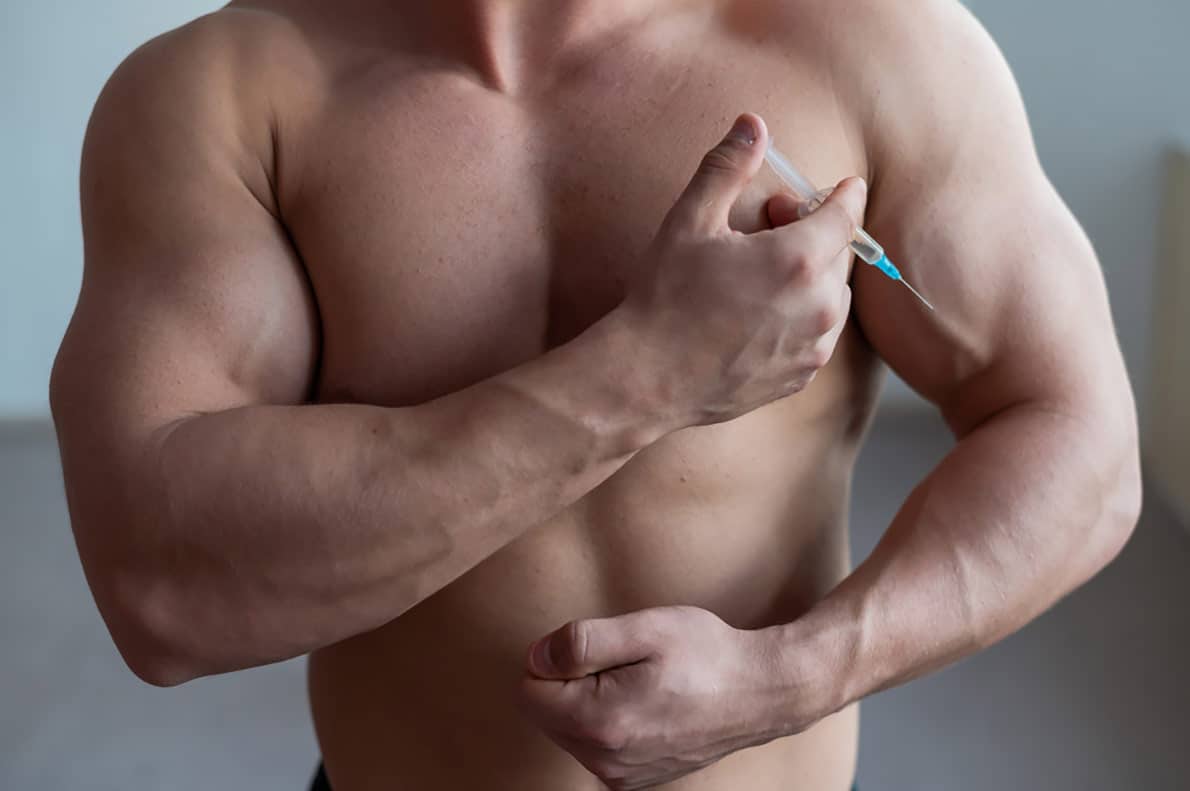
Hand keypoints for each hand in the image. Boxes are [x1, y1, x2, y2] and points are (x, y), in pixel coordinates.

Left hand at [517, 606, 789, 789]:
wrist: (762, 691)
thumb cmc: (708, 654)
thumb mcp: (645, 628)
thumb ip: (581, 643)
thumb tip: (536, 658)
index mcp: (600, 722)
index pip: (530, 689)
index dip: (556, 657)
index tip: (602, 648)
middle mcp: (604, 760)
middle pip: (546, 712)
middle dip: (573, 681)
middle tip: (625, 662)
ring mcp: (620, 776)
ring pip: (568, 728)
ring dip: (590, 700)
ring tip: (640, 681)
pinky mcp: (634, 779)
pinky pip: (594, 744)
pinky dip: (608, 720)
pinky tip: (647, 702)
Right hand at [618, 112, 866, 426]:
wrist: (647, 378)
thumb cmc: (665, 300)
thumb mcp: (690, 222)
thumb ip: (727, 167)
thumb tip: (753, 123)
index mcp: (800, 259)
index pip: (848, 213)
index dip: (841, 194)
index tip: (838, 187)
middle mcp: (819, 305)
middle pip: (839, 254)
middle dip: (815, 233)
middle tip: (769, 228)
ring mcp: (813, 346)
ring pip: (832, 296)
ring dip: (811, 278)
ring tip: (763, 275)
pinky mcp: (800, 375)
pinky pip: (818, 334)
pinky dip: (802, 317)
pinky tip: (759, 314)